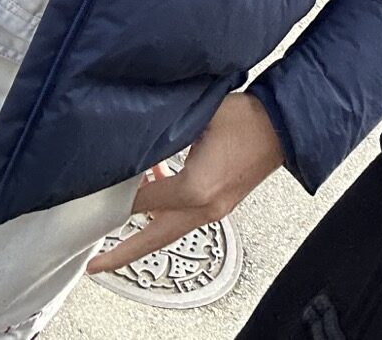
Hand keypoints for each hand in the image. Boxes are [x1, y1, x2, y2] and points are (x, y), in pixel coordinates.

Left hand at [86, 93, 283, 274]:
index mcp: (195, 187)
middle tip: (96, 265)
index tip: (96, 193)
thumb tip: (138, 136)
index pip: (143, 202)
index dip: (117, 197)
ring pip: (168, 234)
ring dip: (143, 238)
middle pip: (152, 240)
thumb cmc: (250, 118)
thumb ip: (166, 130)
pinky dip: (164, 219)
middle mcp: (203, 207)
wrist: (286, 126)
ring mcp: (214, 210)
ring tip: (118, 241)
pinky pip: (184, 221)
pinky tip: (156, 200)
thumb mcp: (201, 117)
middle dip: (121, 255)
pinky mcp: (221, 206)